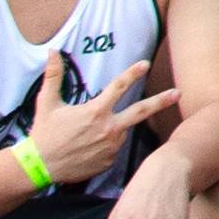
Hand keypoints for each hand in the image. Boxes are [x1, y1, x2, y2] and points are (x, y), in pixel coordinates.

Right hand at [27, 46, 181, 191]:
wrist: (40, 167)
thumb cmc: (44, 133)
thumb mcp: (47, 102)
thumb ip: (53, 75)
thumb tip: (52, 51)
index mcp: (95, 111)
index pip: (118, 87)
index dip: (132, 73)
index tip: (144, 64)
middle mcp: (108, 129)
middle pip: (141, 111)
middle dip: (162, 101)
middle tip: (178, 93)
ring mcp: (111, 147)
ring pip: (121, 130)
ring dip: (112, 128)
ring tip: (86, 135)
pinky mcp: (110, 161)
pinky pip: (113, 148)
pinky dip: (105, 144)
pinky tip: (86, 148)